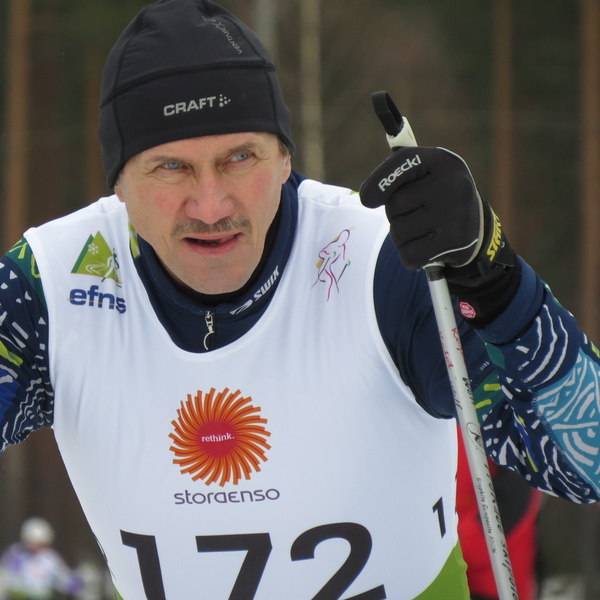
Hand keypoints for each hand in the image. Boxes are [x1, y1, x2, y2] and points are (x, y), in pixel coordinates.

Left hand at [359, 146, 519, 325]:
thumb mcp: (421, 175)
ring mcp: (456, 213)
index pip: (401, 164)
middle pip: (394, 205)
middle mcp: (453, 183)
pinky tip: (425, 249)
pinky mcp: (456, 242)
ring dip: (401, 237)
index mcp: (442, 161)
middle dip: (395, 215)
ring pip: (398, 232)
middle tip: (417, 213)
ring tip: (422, 230)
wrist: (475, 228)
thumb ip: (394, 172)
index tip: (367, 199)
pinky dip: (410, 256)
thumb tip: (367, 197)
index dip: (379, 181)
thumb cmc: (435, 197)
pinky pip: (409, 254)